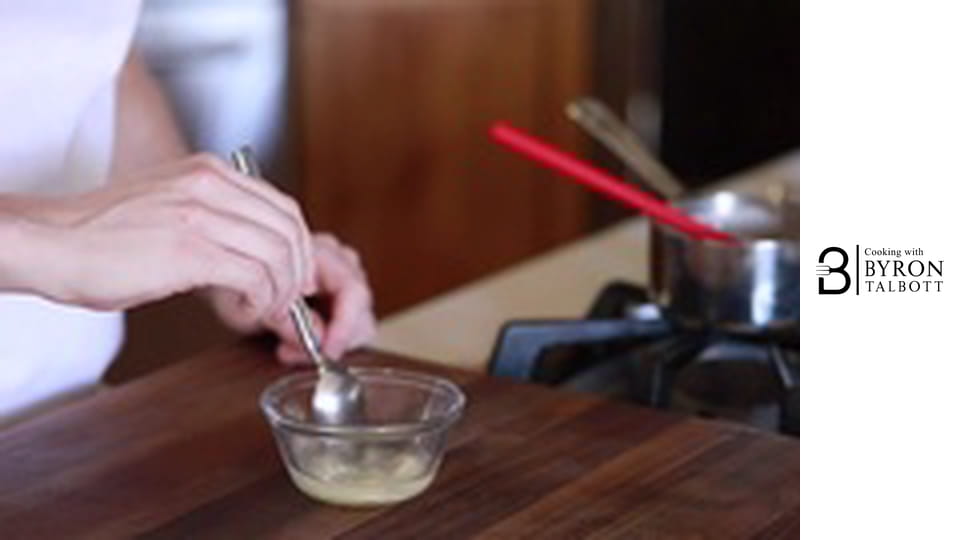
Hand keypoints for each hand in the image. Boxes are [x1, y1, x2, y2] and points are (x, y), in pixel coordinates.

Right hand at [4, 154, 313, 328]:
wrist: (49, 242)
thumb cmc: (100, 235)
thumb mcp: (169, 205)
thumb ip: (214, 214)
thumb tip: (255, 248)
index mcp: (208, 172)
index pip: (282, 206)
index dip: (299, 246)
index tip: (295, 273)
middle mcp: (210, 185)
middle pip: (289, 228)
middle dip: (298, 270)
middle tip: (288, 298)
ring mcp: (202, 215)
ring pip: (278, 254)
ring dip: (280, 290)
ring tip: (264, 308)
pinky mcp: (191, 250)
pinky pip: (255, 277)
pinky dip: (260, 300)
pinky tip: (242, 309)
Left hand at [210, 232, 376, 361]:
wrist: (226, 277)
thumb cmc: (233, 285)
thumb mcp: (249, 309)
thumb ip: (287, 323)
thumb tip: (318, 338)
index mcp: (319, 251)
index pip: (352, 290)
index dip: (344, 326)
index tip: (327, 351)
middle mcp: (338, 258)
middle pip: (361, 305)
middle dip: (335, 337)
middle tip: (300, 353)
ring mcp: (344, 275)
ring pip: (361, 317)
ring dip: (331, 340)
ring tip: (292, 348)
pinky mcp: (342, 295)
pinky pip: (353, 323)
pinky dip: (331, 339)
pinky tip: (300, 342)